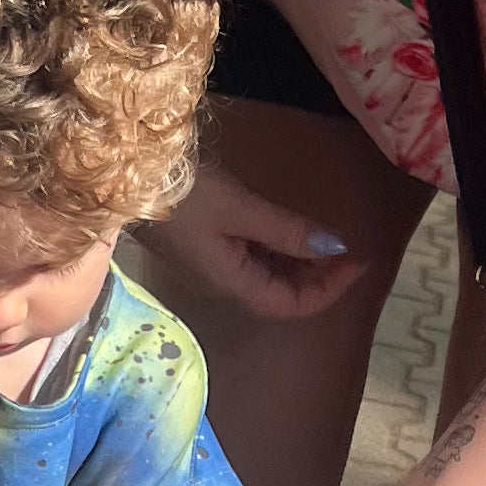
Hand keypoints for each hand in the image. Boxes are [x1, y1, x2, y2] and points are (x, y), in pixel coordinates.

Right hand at [149, 168, 368, 321]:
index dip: (330, 290)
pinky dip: (282, 248)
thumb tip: (335, 247)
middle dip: (320, 276)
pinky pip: (256, 257)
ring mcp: (217, 265)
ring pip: (271, 276)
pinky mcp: (210, 246)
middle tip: (348, 245)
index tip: (358, 259)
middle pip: (283, 295)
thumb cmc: (183, 196)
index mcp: (234, 284)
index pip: (292, 306)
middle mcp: (227, 283)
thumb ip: (288, 231)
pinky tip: (295, 228)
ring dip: (303, 262)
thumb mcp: (240, 210)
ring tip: (328, 236)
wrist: (128, 178)